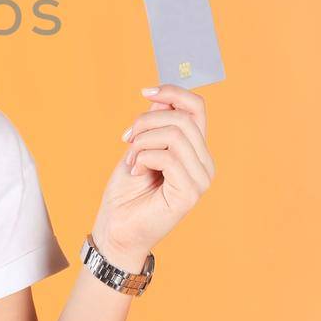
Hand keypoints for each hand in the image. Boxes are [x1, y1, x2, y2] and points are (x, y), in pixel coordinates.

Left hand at [90, 83, 215, 264]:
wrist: (116, 228)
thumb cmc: (127, 191)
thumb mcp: (138, 147)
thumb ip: (154, 123)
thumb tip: (161, 94)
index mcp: (195, 150)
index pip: (197, 108)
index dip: (173, 92)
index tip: (145, 92)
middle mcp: (204, 163)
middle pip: (182, 118)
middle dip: (146, 122)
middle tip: (127, 140)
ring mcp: (200, 180)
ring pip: (175, 134)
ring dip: (142, 142)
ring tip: (131, 160)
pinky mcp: (190, 193)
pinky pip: (168, 157)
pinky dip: (144, 158)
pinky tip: (136, 172)